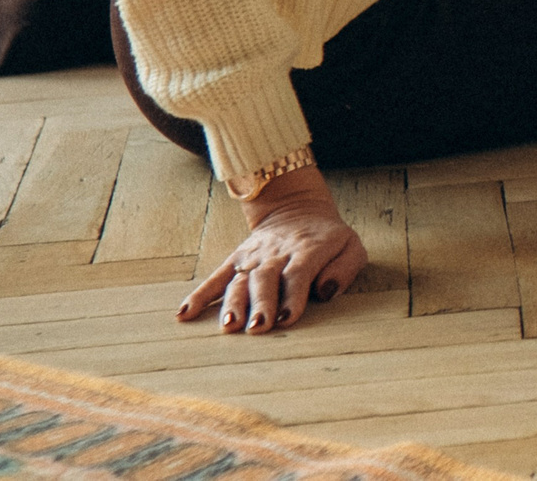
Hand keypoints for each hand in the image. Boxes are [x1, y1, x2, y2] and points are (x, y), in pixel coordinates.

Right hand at [179, 165, 366, 333]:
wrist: (298, 209)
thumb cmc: (329, 237)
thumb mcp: (351, 245)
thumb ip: (345, 268)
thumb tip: (327, 290)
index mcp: (308, 251)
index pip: (299, 274)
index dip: (293, 296)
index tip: (287, 318)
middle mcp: (277, 255)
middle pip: (267, 280)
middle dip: (262, 304)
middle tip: (258, 328)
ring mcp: (253, 258)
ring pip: (241, 281)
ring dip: (233, 303)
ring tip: (229, 326)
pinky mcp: (236, 260)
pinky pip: (216, 277)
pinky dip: (200, 295)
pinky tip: (185, 313)